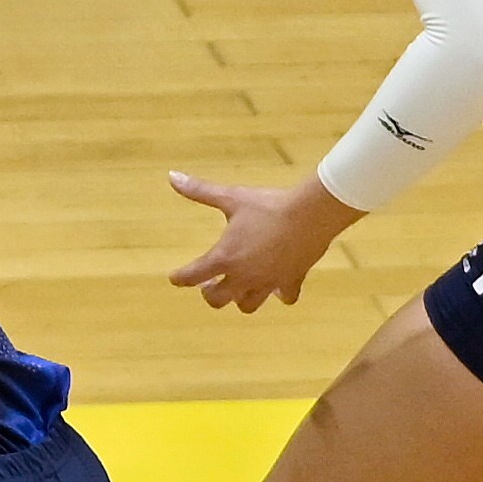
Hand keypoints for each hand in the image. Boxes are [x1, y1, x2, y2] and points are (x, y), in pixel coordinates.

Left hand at [165, 168, 359, 310]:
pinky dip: (279, 295)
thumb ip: (200, 191)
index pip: (193, 275)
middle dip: (210, 294)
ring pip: (249, 304)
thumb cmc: (267, 206)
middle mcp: (244, 276)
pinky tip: (276, 287)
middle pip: (219, 299)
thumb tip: (172, 176)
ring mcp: (269, 282)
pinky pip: (285, 297)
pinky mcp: (291, 281)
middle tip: (208, 283)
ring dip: (240, 298)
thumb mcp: (231, 197)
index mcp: (225, 257)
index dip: (180, 278)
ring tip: (238, 287)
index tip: (174, 279)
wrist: (310, 215)